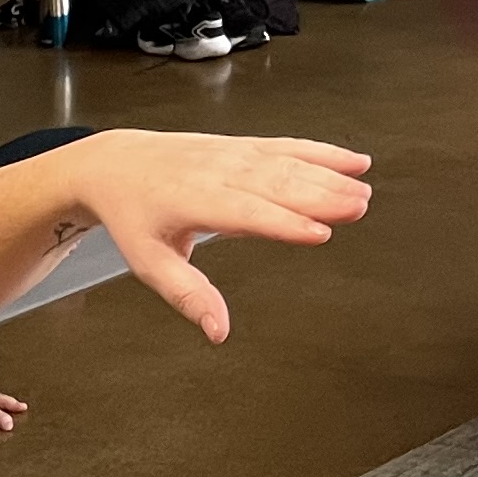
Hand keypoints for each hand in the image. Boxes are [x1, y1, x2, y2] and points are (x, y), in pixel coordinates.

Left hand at [59, 130, 372, 343]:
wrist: (116, 163)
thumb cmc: (133, 214)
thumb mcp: (149, 263)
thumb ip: (188, 295)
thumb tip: (217, 330)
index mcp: (192, 200)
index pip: (245, 212)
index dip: (283, 222)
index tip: (318, 233)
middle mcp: (217, 171)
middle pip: (276, 182)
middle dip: (319, 194)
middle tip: (357, 207)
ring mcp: (233, 154)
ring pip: (287, 162)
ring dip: (328, 174)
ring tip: (361, 190)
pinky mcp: (243, 146)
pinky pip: (287, 146)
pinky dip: (322, 151)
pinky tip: (351, 160)